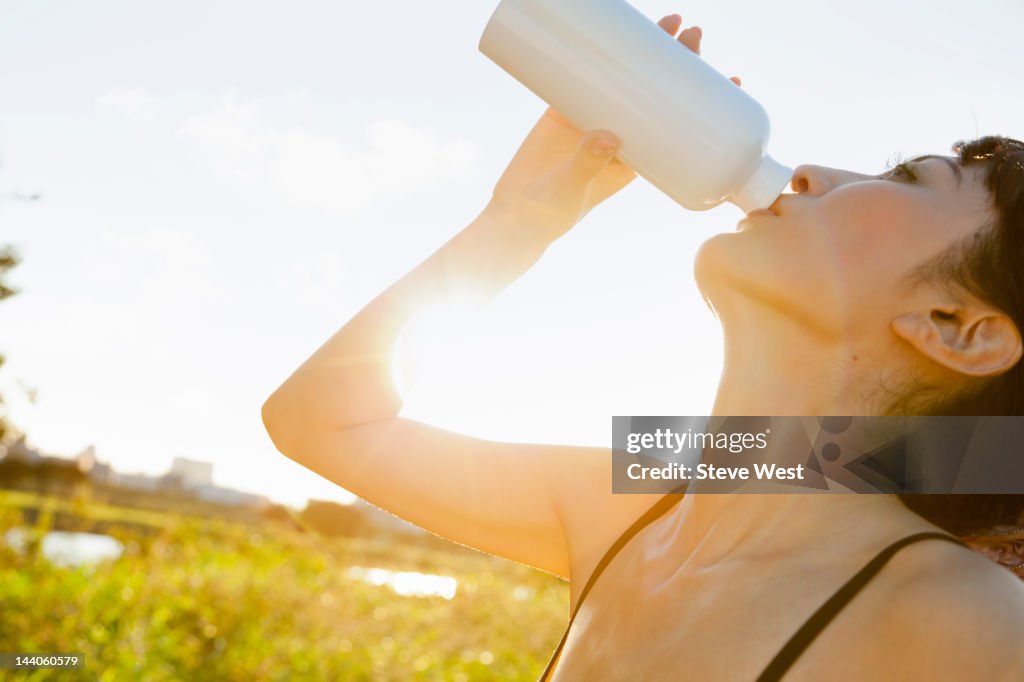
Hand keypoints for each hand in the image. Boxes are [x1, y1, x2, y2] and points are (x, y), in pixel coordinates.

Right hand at [485, 14, 740, 238]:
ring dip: (649, 49)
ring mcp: (594, 117)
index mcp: (639, 158)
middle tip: (693, 32)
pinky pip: (589, 72)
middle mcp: (622, 133)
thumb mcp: (574, 191)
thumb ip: (587, 165)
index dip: (708, 100)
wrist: (513, 214)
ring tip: (669, 21)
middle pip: (661, 90)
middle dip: (681, 60)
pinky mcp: (564, 106)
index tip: (731, 76)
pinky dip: (601, 51)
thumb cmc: (551, 214)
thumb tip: (606, 136)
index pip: (683, 124)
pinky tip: (615, 29)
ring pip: (631, 76)